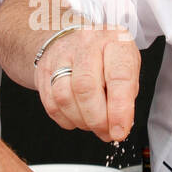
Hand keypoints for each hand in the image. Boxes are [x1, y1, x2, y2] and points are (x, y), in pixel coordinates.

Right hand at [35, 25, 139, 141]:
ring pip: (64, 97)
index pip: (118, 76)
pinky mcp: (44, 70)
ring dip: (80, 120)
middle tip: (106, 132)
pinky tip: (77, 117)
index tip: (120, 130)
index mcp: (115, 41)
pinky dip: (66, 118)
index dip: (119, 109)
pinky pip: (51, 103)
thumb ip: (126, 94)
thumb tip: (119, 124)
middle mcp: (87, 43)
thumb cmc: (105, 56)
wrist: (73, 39)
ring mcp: (61, 55)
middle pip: (86, 87)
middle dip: (97, 119)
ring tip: (92, 123)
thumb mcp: (128, 66)